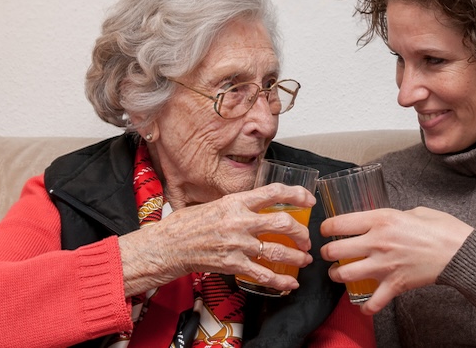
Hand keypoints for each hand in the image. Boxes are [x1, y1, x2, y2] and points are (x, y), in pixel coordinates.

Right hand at [118, 183, 314, 295]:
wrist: (167, 246)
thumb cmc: (186, 225)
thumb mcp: (214, 204)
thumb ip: (238, 204)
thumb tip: (258, 203)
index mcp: (236, 201)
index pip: (273, 192)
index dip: (296, 194)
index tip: (309, 199)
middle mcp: (240, 221)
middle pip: (283, 222)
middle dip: (301, 232)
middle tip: (306, 238)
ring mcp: (237, 244)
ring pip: (278, 250)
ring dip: (296, 256)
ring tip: (304, 259)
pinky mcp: (233, 264)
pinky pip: (263, 273)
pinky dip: (281, 280)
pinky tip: (290, 282)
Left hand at [320, 206, 472, 314]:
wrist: (461, 252)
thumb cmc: (442, 229)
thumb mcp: (414, 211)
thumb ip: (393, 217)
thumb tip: (383, 222)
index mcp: (382, 220)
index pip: (339, 223)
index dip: (326, 227)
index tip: (325, 230)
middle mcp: (378, 242)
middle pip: (335, 251)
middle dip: (327, 253)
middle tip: (329, 254)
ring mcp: (385, 265)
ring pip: (345, 275)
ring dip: (338, 276)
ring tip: (340, 274)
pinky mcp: (395, 285)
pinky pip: (372, 302)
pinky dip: (365, 308)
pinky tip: (363, 306)